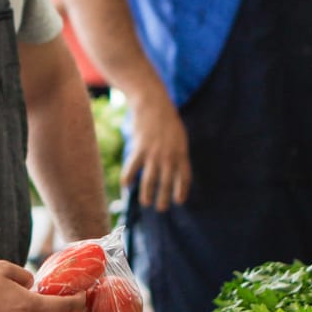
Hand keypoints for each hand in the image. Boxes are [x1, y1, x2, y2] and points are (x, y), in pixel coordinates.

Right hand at [125, 91, 190, 211]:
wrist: (152, 103)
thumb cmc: (166, 120)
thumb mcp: (179, 136)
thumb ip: (178, 153)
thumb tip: (176, 170)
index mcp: (181, 152)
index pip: (184, 177)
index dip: (181, 190)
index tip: (179, 201)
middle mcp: (168, 155)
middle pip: (167, 182)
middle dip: (164, 198)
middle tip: (160, 208)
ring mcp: (153, 153)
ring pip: (150, 179)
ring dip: (147, 193)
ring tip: (146, 203)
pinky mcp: (139, 149)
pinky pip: (133, 168)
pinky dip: (128, 178)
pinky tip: (126, 185)